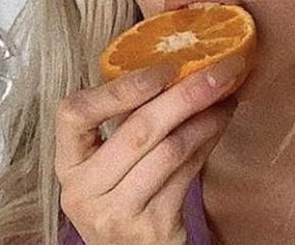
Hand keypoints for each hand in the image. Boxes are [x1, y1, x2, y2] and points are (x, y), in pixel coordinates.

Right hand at [54, 55, 244, 243]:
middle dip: (186, 94)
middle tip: (220, 71)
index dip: (120, 88)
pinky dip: (208, 143)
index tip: (164, 68)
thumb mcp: (111, 162)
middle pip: (137, 130)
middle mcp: (83, 190)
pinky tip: (219, 126)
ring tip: (226, 98)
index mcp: (68, 162)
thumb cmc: (124, 195)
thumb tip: (182, 66)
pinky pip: (186, 174)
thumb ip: (127, 121)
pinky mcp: (150, 227)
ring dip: (206, 119)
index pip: (74, 114)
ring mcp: (115, 212)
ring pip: (169, 150)